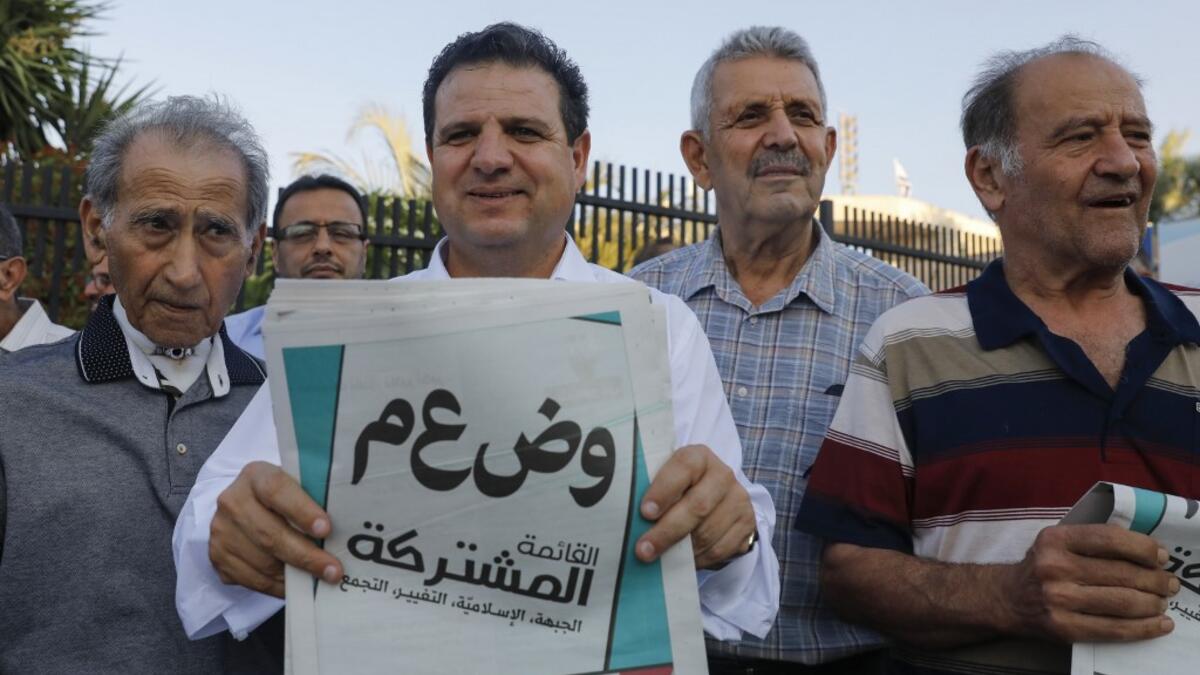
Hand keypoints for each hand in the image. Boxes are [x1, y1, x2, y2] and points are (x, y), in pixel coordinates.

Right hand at [209, 461, 342, 596]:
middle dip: (306, 556)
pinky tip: (297, 587)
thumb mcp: (293, 485)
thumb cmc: (281, 495)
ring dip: (295, 576)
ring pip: (262, 561)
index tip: (326, 529)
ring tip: (322, 580)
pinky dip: (278, 587)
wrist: (241, 503)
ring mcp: (221, 530)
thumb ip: (311, 498)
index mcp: (256, 475)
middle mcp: (232, 501)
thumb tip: (347, 530)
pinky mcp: (218, 556)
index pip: (277, 490)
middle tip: (334, 570)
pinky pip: (252, 579)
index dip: (302, 510)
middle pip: (270, 534)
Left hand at [634, 444, 755, 568]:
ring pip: (708, 531)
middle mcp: (723, 475)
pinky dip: (698, 559)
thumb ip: (652, 488)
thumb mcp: (667, 478)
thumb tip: (624, 515)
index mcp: (700, 457)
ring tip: (658, 559)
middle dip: (667, 531)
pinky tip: (683, 562)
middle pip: (697, 505)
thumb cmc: (680, 488)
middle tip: (644, 549)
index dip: (664, 489)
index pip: (684, 466)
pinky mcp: (747, 524)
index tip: (645, 512)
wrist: (717, 497)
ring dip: (681, 549)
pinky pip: (720, 549)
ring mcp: (738, 500)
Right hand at [999, 523, 1178, 642]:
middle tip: (1169, 584)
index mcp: (1055, 539)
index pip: (1110, 539)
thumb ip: (1092, 540)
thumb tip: (1144, 548)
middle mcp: (1055, 567)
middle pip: (1122, 573)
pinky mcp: (1064, 627)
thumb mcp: (1057, 541)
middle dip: (1155, 580)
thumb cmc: (1041, 567)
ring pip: (1123, 602)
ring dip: (1153, 603)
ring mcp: (1059, 599)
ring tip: (1162, 602)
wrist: (1007, 599)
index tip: (1162, 556)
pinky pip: (1115, 629)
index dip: (1143, 548)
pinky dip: (1144, 628)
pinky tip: (1159, 624)